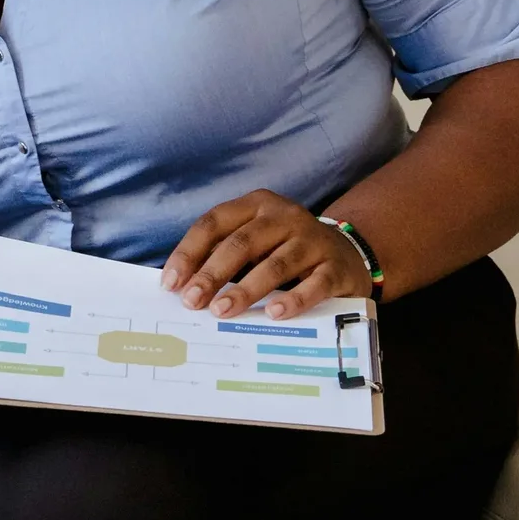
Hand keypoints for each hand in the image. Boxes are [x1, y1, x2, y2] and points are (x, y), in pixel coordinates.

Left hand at [161, 195, 371, 322]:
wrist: (347, 254)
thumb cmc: (286, 251)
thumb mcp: (255, 243)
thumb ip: (223, 256)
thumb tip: (182, 288)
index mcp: (256, 205)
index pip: (214, 223)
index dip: (189, 252)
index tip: (171, 283)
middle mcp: (284, 217)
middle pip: (242, 243)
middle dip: (212, 274)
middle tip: (192, 302)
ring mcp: (312, 240)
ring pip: (275, 264)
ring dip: (246, 289)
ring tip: (222, 311)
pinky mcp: (336, 266)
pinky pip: (314, 284)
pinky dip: (294, 299)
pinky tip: (275, 314)